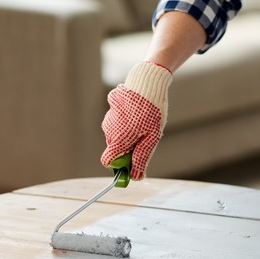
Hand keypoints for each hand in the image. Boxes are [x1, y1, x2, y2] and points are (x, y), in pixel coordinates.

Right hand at [101, 62, 171, 180]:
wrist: (146, 81)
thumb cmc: (152, 111)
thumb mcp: (151, 138)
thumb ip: (142, 158)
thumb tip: (136, 177)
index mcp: (117, 140)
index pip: (108, 161)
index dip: (119, 166)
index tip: (131, 163)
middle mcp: (108, 130)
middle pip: (115, 147)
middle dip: (128, 148)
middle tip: (146, 139)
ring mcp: (109, 117)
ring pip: (117, 133)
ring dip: (128, 133)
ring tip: (145, 121)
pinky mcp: (111, 106)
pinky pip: (118, 119)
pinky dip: (127, 119)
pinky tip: (139, 110)